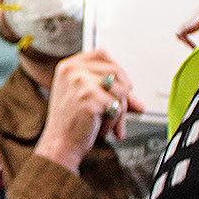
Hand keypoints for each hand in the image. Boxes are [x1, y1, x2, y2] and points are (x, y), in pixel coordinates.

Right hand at [32, 50, 143, 173]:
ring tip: (105, 121)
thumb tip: (138, 103)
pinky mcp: (89, 97)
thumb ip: (111, 93)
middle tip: (118, 112)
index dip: (116, 70)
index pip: (102, 54)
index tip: (120, 85)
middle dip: (124, 95)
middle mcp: (73, 71)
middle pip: (116, 72)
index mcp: (69, 66)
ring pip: (121, 90)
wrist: (59, 144)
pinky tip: (101, 127)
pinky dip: (114, 121)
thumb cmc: (70, 123)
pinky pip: (117, 106)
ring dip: (119, 111)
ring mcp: (80, 82)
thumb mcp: (88, 99)